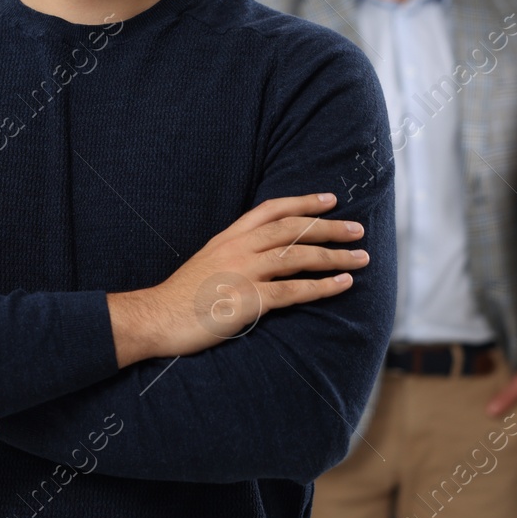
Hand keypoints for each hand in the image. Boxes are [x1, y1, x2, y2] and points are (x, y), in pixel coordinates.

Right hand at [108, 193, 364, 367]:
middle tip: (357, 229)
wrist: (156, 317)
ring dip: (334, 255)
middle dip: (329, 227)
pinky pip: (294, 290)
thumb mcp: (206, 262)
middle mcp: (238, 248)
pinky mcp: (249, 299)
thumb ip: (233, 254)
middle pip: (292, 228)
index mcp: (228, 237)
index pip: (271, 209)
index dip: (303, 201)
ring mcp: (244, 272)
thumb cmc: (181, 297)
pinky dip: (322, 286)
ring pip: (299, 256)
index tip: (329, 199)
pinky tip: (342, 284)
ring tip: (361, 257)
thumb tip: (261, 254)